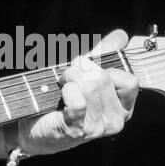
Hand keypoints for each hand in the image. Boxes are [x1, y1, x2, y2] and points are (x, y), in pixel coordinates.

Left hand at [16, 29, 138, 156]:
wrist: (35, 125)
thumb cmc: (63, 99)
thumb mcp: (86, 74)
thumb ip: (105, 54)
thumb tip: (121, 35)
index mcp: (123, 108)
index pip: (129, 81)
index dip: (106, 68)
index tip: (89, 70)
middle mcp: (115, 121)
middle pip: (103, 78)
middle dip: (80, 69)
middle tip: (67, 76)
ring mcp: (97, 128)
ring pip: (90, 86)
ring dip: (69, 77)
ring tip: (62, 84)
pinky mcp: (77, 130)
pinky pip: (77, 100)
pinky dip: (66, 90)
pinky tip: (61, 94)